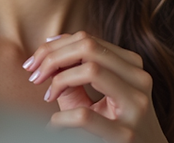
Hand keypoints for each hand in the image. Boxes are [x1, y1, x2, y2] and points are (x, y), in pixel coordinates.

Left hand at [23, 31, 167, 142]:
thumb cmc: (115, 126)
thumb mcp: (96, 97)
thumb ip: (75, 74)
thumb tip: (47, 52)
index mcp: (132, 66)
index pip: (88, 40)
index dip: (55, 46)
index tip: (35, 62)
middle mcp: (139, 80)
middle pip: (88, 47)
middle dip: (53, 57)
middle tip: (34, 75)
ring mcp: (136, 106)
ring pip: (91, 70)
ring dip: (59, 80)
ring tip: (47, 95)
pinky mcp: (125, 135)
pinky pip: (84, 116)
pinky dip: (60, 118)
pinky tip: (54, 125)